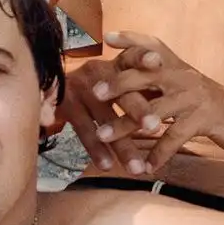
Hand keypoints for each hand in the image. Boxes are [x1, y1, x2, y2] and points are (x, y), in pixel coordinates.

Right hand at [59, 57, 149, 174]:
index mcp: (113, 64)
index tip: (158, 61)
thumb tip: (172, 105)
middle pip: (122, 93)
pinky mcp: (65, 106)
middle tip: (155, 127)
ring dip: (121, 144)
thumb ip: (138, 87)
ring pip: (104, 118)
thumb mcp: (114, 79)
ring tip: (136, 168)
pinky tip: (107, 166)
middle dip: (138, 111)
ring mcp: (79, 89)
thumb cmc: (96, 86)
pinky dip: (94, 149)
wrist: (52, 84)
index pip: (131, 56)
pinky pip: (82, 130)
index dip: (143, 57)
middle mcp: (96, 72)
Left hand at [90, 31, 223, 171]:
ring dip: (126, 125)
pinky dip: (158, 153)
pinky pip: (175, 137)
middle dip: (119, 83)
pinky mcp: (206, 119)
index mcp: (179, 66)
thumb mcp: (187, 89)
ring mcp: (195, 97)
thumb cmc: (212, 107)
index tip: (106, 38)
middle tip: (95, 94)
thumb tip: (126, 87)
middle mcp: (185, 76)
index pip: (152, 45)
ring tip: (105, 137)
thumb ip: (161, 85)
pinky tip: (145, 166)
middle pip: (146, 74)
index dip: (131, 40)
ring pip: (154, 109)